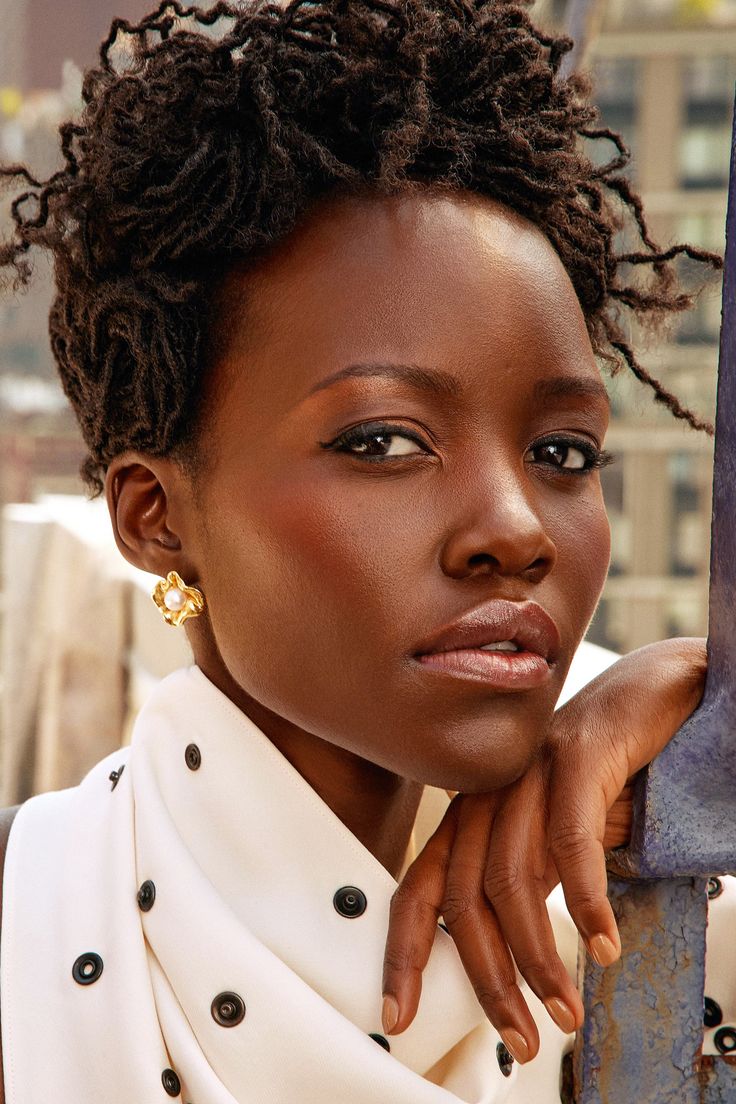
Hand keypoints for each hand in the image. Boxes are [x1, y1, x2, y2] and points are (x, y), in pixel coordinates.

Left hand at [381, 637, 706, 1062]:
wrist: (648, 694)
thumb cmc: (599, 771)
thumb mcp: (548, 835)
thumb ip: (522, 880)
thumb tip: (508, 960)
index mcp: (472, 814)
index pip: (417, 889)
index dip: (402, 953)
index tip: (398, 1015)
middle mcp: (489, 793)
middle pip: (462, 898)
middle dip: (488, 980)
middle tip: (521, 1038)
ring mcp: (529, 772)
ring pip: (512, 879)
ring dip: (539, 958)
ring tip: (565, 1008)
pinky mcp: (575, 756)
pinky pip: (570, 841)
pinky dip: (585, 901)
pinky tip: (602, 942)